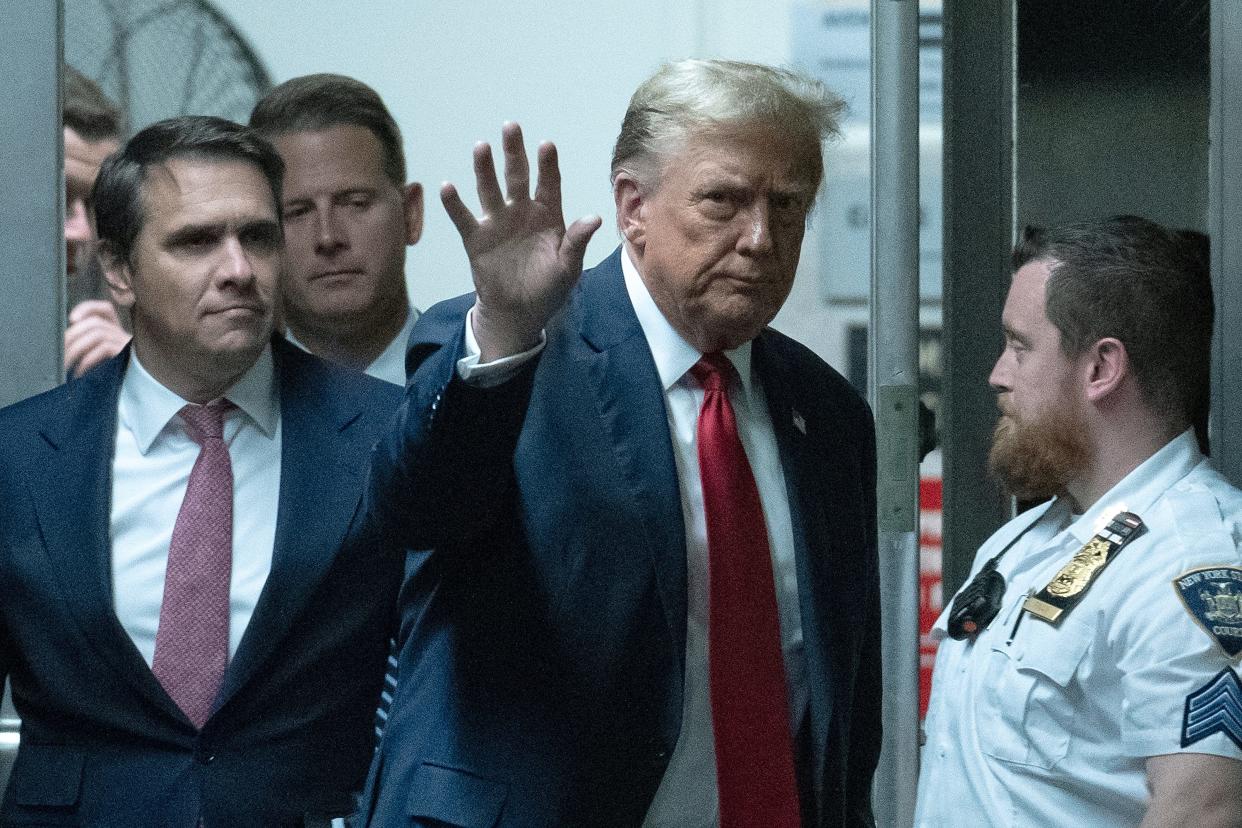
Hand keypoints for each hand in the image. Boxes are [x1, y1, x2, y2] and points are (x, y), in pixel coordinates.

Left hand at [64, 300, 129, 376]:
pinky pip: (103, 348)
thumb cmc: (113, 383)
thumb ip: (89, 349)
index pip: (106, 310)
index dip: (88, 308)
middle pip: (95, 323)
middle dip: (72, 336)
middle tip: (60, 354)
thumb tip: (65, 343)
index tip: (72, 319)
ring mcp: (128, 344)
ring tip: (67, 366)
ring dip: (76, 349)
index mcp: (117, 334)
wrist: (139, 398)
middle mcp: (124, 335)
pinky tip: (80, 373)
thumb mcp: (101, 363)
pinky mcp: (128, 355)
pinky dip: (87, 360)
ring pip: (97, 334)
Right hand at [441, 122, 600, 360]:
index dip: (548, 165)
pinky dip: (454, 204)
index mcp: (548, 216)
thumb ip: (577, 241)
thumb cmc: (549, 288)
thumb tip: (594, 218)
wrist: (519, 313)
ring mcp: (497, 223)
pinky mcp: (476, 238)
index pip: (549, 184)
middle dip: (514, 152)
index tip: (547, 145)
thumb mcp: (568, 267)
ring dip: (485, 169)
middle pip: (517, 176)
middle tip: (511, 126)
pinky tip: (447, 187)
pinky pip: (463, 218)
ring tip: (481, 147)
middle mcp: (521, 212)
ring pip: (490, 190)